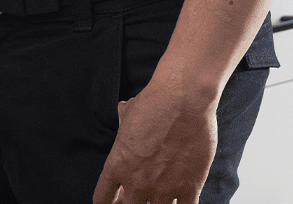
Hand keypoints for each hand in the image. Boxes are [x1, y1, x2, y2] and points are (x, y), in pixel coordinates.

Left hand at [92, 83, 218, 203]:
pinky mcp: (189, 186)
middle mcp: (137, 181)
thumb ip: (124, 121)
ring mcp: (164, 187)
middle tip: (137, 197)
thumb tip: (122, 110)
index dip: (108, 202)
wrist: (184, 98)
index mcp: (117, 165)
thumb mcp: (129, 112)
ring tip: (160, 198)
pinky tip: (181, 201)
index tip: (115, 199)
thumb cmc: (154, 101)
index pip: (102, 199)